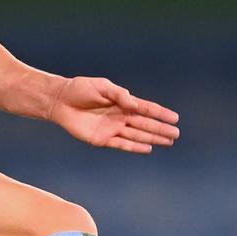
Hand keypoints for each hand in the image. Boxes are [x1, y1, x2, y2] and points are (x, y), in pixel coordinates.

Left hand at [49, 77, 179, 153]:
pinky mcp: (101, 139)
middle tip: (176, 134)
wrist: (60, 100)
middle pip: (145, 124)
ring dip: (153, 138)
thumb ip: (119, 95)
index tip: (175, 118)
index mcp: (122, 102)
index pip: (145, 109)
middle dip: (161, 129)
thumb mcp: (102, 87)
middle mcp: (120, 117)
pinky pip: (121, 144)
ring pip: (137, 135)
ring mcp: (112, 128)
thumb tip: (135, 105)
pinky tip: (148, 148)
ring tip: (169, 141)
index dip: (160, 113)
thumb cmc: (80, 90)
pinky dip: (135, 146)